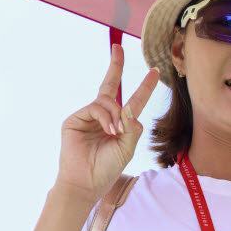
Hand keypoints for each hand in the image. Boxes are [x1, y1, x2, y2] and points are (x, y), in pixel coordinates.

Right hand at [55, 44, 158, 204]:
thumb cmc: (108, 168)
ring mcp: (88, 116)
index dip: (144, 86)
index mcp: (120, 124)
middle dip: (116, 66)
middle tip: (118, 47)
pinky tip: (110, 130)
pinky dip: (106, 117)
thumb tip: (130, 108)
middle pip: (110, 86)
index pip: (133, 100)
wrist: (87, 182)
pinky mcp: (76, 119)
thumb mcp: (128, 147)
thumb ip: (132, 127)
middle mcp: (104, 117)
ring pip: (107, 100)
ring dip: (116, 114)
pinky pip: (96, 107)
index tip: (155, 72)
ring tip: (116, 132)